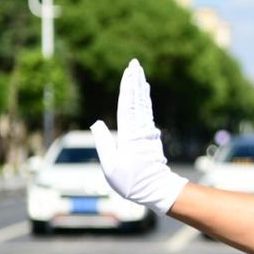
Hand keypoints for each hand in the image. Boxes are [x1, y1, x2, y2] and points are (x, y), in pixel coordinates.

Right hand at [90, 59, 187, 214]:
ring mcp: (147, 132)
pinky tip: (144, 94)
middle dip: (135, 80)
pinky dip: (144, 100)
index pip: (127, 105)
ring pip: (143, 105)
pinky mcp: (150, 136)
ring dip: (140, 88)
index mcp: (129, 134)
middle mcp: (140, 129)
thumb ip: (103, 142)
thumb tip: (97, 122)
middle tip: (135, 63)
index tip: (129, 71)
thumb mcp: (110, 165)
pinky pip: (146, 113)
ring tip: (139, 73)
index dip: (127, 87)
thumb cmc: (131, 181)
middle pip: (137, 100)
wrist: (156, 190)